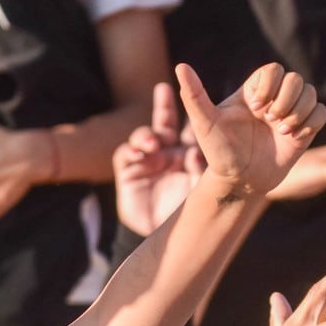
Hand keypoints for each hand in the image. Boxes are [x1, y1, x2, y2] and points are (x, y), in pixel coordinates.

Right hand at [114, 81, 206, 235]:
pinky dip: (130, 152)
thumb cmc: (187, 212)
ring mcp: (146, 160)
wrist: (165, 236)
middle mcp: (166, 152)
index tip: (194, 94)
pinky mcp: (128, 172)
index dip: (190, 109)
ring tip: (153, 143)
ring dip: (145, 135)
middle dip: (163, 104)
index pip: (189, 126)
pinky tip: (138, 155)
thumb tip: (194, 151)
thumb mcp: (199, 190)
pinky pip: (125, 155)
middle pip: (164, 122)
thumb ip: (199, 170)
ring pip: (142, 135)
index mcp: (186, 151)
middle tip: (163, 89)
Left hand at [177, 62, 325, 197]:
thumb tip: (180, 66)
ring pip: (311, 93)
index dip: (269, 84)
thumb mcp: (203, 124)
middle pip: (295, 78)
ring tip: (280, 130)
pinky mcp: (304, 129)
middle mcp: (273, 99)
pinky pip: (321, 113)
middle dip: (285, 99)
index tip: (255, 107)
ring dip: (298, 111)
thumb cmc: (218, 152)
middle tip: (268, 120)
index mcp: (253, 92)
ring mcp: (290, 114)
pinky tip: (292, 138)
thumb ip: (194, 95)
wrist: (238, 181)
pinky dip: (310, 123)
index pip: (273, 69)